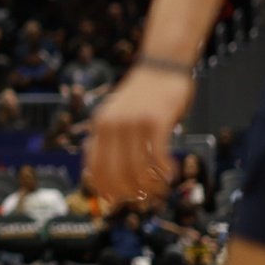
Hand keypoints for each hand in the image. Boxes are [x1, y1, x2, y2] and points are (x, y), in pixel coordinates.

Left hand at [85, 67, 193, 202]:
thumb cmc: (142, 95)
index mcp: (99, 125)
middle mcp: (111, 125)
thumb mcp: (117, 114)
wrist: (160, 65)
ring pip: (137, 168)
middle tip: (142, 199)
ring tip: (160, 189)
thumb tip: (109, 172)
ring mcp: (132, 123)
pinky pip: (157, 156)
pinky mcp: (155, 121)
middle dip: (128, 192)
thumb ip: (111, 137)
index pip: (93, 165)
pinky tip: (171, 173)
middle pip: (114, 172)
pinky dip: (164, 171)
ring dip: (150, 185)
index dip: (102, 187)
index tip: (114, 200)